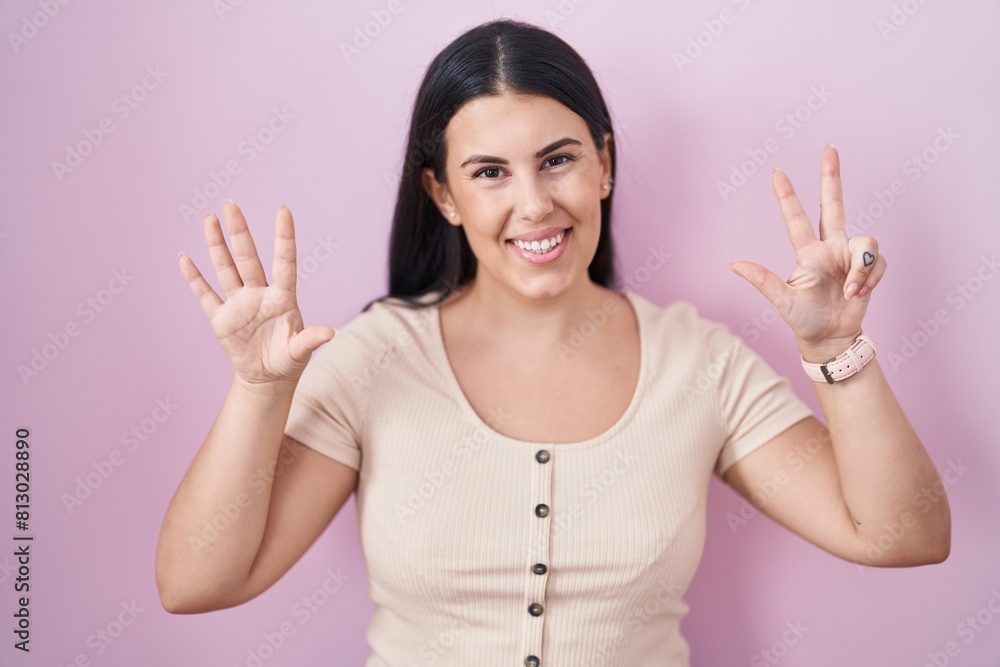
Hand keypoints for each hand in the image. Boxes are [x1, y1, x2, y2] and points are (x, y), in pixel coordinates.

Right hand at [178, 200, 335, 387]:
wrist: (267, 378)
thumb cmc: (288, 360)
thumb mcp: (300, 351)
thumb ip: (310, 340)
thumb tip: (330, 333)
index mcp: (282, 298)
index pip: (284, 262)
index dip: (284, 238)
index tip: (283, 210)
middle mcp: (259, 294)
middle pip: (247, 258)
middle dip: (239, 233)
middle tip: (230, 205)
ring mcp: (239, 304)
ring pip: (225, 269)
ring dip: (216, 245)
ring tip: (210, 218)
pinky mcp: (221, 319)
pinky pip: (205, 294)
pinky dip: (194, 278)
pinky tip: (184, 258)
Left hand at [729, 145, 886, 361]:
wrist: (831, 338)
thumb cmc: (804, 320)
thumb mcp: (782, 302)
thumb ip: (763, 281)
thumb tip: (733, 264)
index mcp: (807, 253)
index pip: (796, 218)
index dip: (787, 196)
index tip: (776, 172)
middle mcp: (830, 248)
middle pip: (832, 205)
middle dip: (831, 177)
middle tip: (829, 148)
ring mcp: (850, 256)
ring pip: (865, 242)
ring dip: (862, 268)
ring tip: (852, 290)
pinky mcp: (870, 268)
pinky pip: (877, 262)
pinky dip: (870, 279)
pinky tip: (859, 294)